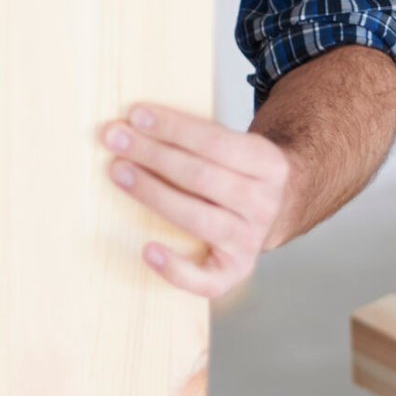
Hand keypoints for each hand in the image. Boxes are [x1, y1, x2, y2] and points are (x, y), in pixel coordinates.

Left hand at [102, 103, 292, 300]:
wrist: (280, 209)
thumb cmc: (238, 172)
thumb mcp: (238, 146)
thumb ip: (200, 138)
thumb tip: (137, 123)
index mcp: (269, 164)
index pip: (216, 142)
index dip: (173, 127)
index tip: (136, 114)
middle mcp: (264, 204)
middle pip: (201, 177)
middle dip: (153, 154)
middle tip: (115, 138)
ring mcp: (252, 240)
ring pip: (198, 219)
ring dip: (152, 193)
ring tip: (118, 172)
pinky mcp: (237, 270)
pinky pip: (207, 281)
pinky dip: (176, 269)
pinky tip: (148, 250)